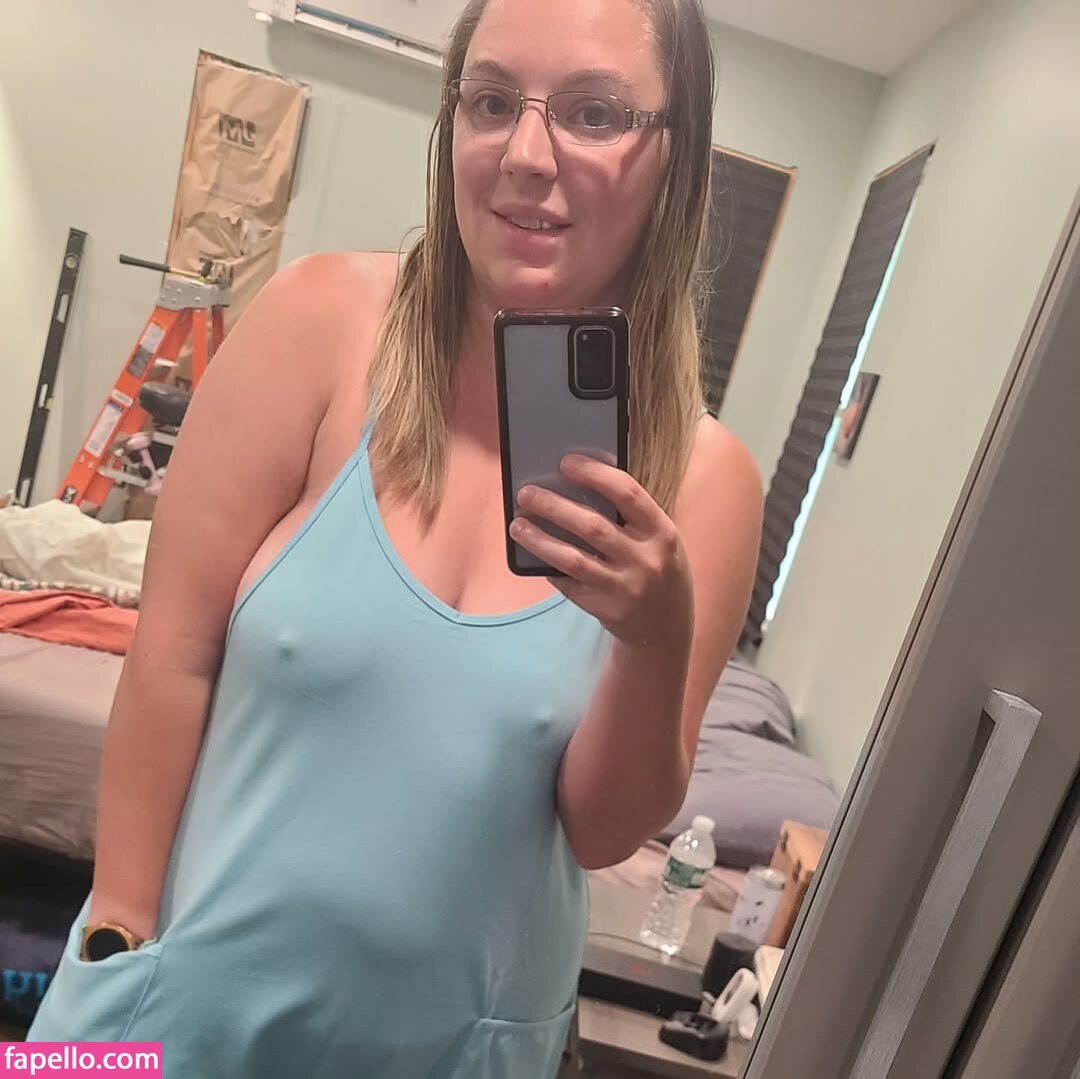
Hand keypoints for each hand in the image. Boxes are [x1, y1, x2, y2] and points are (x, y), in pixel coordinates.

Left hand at [510, 455, 693, 650]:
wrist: (667, 629)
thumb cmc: (658, 571)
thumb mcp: (658, 541)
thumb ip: (630, 518)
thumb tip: (576, 486)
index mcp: (662, 532)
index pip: (627, 493)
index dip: (595, 474)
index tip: (566, 462)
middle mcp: (646, 559)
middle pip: (592, 525)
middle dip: (554, 506)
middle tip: (526, 493)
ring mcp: (626, 587)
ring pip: (572, 559)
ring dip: (540, 539)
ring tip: (517, 525)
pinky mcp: (606, 609)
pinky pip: (569, 584)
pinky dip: (549, 567)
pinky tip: (534, 556)